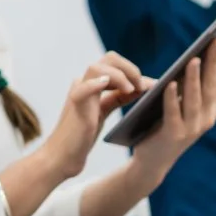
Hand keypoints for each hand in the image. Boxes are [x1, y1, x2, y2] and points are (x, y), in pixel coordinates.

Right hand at [41, 53, 150, 179]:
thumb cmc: (82, 136)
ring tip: (132, 90)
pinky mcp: (75, 106)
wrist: (62, 156)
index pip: (115, 64)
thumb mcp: (104, 111)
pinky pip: (83, 89)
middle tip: (143, 86)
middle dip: (130, 68)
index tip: (153, 84)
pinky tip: (113, 87)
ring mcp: (78, 93)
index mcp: (91, 84)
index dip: (135, 71)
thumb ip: (119, 96)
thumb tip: (144, 85)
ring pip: (97, 67)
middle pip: (108, 58)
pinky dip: (96, 84)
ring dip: (120, 75)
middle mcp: (83, 83)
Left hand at [128, 34, 215, 183]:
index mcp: (213, 107)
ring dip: (194, 78)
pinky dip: (172, 98)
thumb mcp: (184, 102)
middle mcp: (208, 118)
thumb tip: (196, 56)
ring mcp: (192, 128)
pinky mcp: (174, 135)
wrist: (153, 160)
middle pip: (211, 84)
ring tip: (194, 59)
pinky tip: (169, 83)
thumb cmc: (167, 124)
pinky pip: (173, 113)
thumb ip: (192, 85)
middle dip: (214, 61)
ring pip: (195, 99)